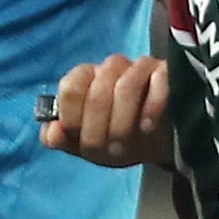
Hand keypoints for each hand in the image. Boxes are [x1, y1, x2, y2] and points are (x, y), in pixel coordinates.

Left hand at [41, 54, 168, 167]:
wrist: (163, 143)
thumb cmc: (120, 138)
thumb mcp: (88, 145)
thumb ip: (63, 139)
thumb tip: (50, 133)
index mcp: (86, 79)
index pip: (70, 88)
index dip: (71, 117)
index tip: (78, 138)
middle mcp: (112, 68)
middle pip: (97, 93)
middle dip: (97, 130)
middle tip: (106, 151)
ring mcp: (141, 67)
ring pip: (126, 86)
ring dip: (122, 124)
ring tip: (124, 147)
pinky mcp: (168, 72)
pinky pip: (158, 82)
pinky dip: (151, 108)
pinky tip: (146, 127)